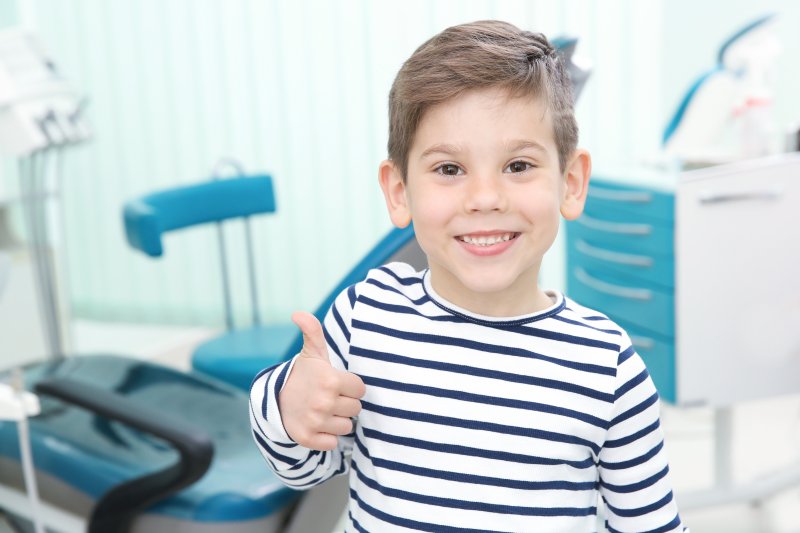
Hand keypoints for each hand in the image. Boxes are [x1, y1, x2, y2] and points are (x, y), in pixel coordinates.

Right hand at [279, 311, 365, 450]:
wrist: (274, 401)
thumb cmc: (302, 375)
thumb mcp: (311, 353)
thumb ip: (313, 331)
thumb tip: (297, 313)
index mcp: (331, 380)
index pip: (360, 389)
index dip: (350, 387)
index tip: (336, 384)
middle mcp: (324, 402)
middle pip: (355, 409)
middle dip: (344, 403)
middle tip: (328, 397)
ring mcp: (316, 422)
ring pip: (346, 426)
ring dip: (337, 420)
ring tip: (322, 410)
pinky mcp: (309, 439)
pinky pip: (333, 442)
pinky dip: (327, 437)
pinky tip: (316, 425)